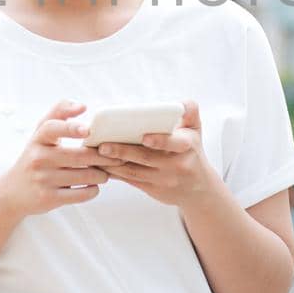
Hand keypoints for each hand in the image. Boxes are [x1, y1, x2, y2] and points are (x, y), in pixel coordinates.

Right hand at [2, 100, 111, 217]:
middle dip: (103, 157)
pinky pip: (80, 194)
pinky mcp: (49, 198)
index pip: (52, 128)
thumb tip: (83, 105)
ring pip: (84, 176)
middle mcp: (38, 158)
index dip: (70, 128)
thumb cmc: (36, 156)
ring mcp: (43, 179)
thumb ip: (59, 113)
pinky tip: (93, 186)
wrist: (13, 192)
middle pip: (79, 156)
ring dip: (101, 175)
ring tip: (105, 173)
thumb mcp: (40, 133)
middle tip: (116, 157)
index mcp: (38, 139)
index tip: (88, 130)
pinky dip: (93, 190)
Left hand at [87, 100, 213, 208]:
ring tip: (94, 154)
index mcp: (187, 147)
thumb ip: (190, 110)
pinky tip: (99, 165)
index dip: (160, 141)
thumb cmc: (193, 152)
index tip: (144, 137)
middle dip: (123, 152)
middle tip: (103, 146)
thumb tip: (179, 102)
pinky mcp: (153, 190)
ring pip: (134, 172)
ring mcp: (163, 180)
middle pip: (146, 158)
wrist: (199, 189)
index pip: (175, 143)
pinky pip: (130, 180)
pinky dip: (114, 173)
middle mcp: (176, 165)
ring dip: (112, 163)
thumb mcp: (196, 129)